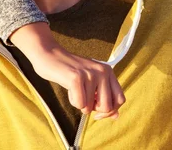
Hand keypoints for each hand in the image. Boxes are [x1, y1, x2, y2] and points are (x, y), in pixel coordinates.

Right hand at [10, 23, 124, 117]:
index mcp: (108, 71)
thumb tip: (116, 116)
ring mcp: (90, 74)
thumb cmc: (71, 72)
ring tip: (74, 88)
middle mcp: (102, 71)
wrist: (50, 55)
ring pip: (90, 108)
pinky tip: (69, 88)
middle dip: (93, 109)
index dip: (110, 111)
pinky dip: (72, 101)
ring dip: (79, 103)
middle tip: (83, 97)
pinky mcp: (77, 78)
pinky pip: (79, 104)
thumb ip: (104, 97)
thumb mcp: (92, 83)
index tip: (97, 112)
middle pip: (107, 107)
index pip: (120, 99)